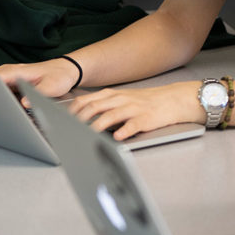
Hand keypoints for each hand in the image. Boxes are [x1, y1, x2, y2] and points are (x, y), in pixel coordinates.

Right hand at [0, 58, 79, 102]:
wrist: (66, 70)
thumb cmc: (60, 75)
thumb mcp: (52, 85)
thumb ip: (38, 93)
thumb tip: (24, 103)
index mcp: (15, 71)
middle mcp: (9, 72)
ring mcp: (10, 77)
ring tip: (4, 110)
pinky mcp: (12, 83)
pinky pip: (2, 92)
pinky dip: (3, 100)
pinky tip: (10, 107)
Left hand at [68, 82, 198, 140]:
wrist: (175, 100)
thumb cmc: (148, 103)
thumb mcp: (125, 99)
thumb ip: (106, 106)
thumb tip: (82, 118)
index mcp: (114, 95)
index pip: (86, 100)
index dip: (71, 111)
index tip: (60, 121)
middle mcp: (121, 100)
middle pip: (94, 107)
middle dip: (78, 120)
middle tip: (67, 132)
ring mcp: (134, 109)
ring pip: (110, 115)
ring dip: (96, 126)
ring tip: (86, 137)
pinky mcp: (147, 119)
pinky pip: (133, 125)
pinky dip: (124, 131)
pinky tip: (117, 138)